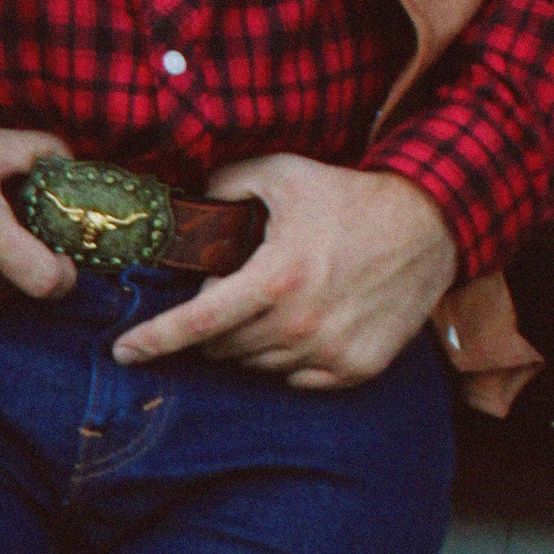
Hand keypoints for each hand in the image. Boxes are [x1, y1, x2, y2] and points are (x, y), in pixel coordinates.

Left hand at [112, 156, 456, 387]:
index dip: (154, 340)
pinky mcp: (355, 369)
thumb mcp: (284, 173)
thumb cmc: (350, 198)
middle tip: (236, 291)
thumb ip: (226, 185)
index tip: (123, 352)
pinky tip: (306, 323)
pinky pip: (295, 380)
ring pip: (256, 366)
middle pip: (223, 347)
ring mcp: (329, 352)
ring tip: (278, 301)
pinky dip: (288, 358)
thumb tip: (187, 202)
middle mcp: (300, 324)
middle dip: (216, 324)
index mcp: (276, 279)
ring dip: (252, 340)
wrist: (430, 226)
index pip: (198, 323)